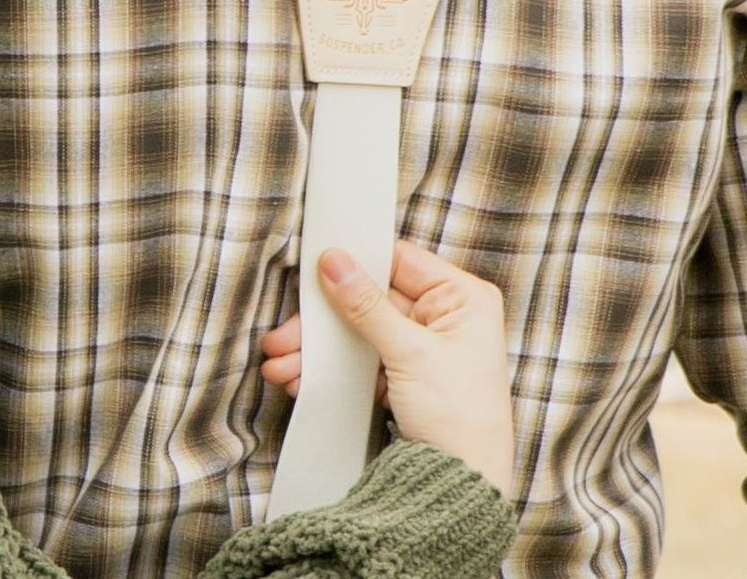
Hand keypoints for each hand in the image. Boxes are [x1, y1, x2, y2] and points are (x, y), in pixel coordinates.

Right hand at [260, 241, 513, 498]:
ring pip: (361, 331)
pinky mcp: (408, 372)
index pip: (399, 261)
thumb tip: (334, 261)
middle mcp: (446, 316)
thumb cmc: (460, 417)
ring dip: (321, 349)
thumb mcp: (409, 353)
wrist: (464, 485)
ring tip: (283, 364)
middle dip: (325, 322)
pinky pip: (364, 358)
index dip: (357, 263)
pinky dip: (334, 368)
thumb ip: (366, 305)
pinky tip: (304, 378)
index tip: (316, 268)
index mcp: (462, 298)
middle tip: (287, 335)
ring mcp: (425, 345)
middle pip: (372, 299)